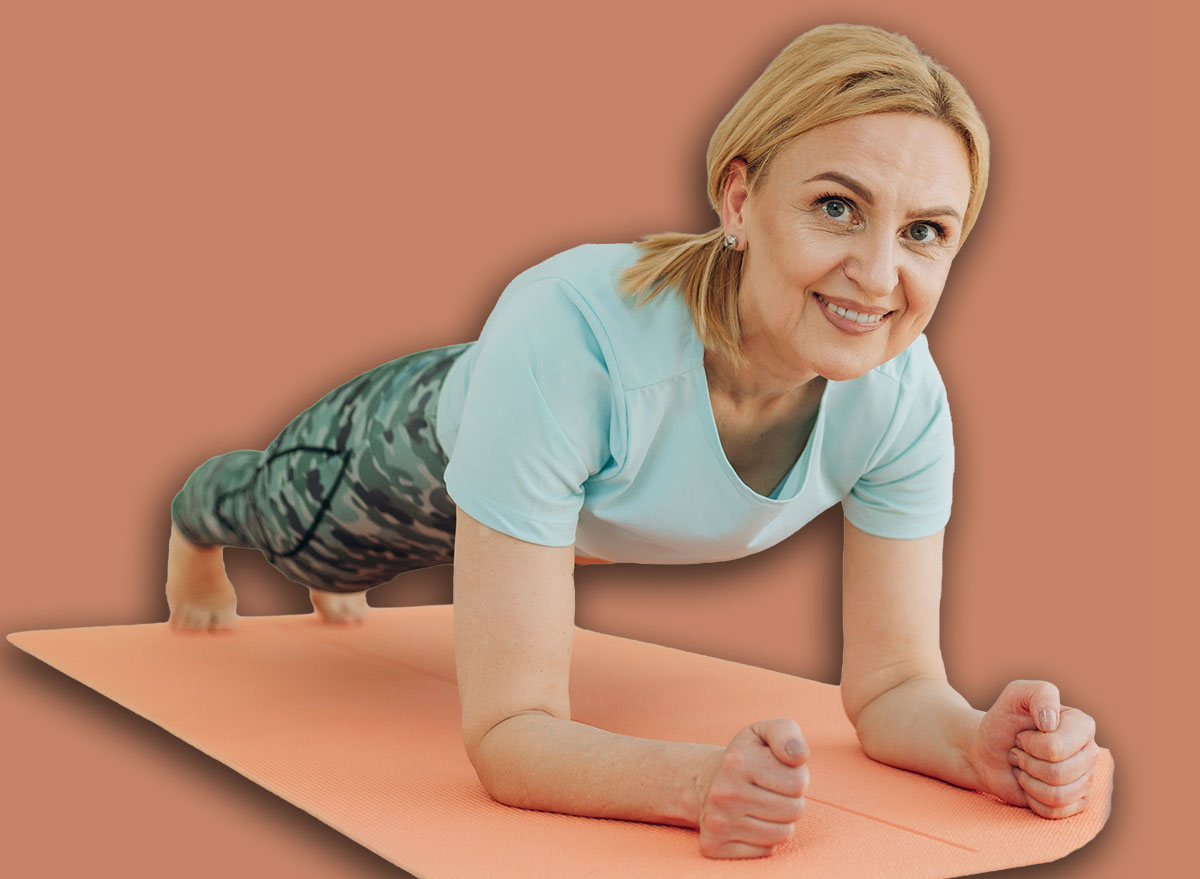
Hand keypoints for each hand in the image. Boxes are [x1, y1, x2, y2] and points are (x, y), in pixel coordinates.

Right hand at [696, 718, 809, 858]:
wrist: (709, 781)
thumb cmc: (748, 756)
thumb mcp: (765, 733)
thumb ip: (787, 734)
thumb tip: (799, 756)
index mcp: (737, 761)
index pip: (798, 782)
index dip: (796, 776)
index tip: (778, 771)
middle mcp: (723, 792)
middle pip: (794, 810)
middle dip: (790, 800)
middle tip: (771, 790)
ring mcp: (716, 822)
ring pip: (783, 834)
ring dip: (780, 821)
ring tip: (762, 806)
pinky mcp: (714, 846)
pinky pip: (766, 851)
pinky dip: (765, 839)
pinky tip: (749, 822)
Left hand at [968, 680, 1098, 818]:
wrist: (988, 751)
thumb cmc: (1002, 722)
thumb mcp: (1015, 696)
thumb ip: (1038, 693)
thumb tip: (1051, 722)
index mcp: (1082, 725)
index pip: (1057, 749)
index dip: (1030, 744)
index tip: (1022, 735)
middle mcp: (1090, 752)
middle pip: (1059, 774)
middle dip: (1027, 763)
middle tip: (1019, 752)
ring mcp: (1086, 779)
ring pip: (1058, 795)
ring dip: (1029, 781)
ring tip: (1024, 766)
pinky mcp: (1076, 803)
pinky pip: (1055, 812)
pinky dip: (1033, 800)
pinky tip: (1029, 784)